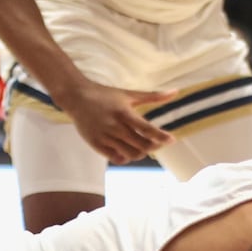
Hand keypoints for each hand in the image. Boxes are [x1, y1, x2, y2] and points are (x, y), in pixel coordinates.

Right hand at [61, 80, 175, 164]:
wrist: (76, 97)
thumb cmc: (105, 95)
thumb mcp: (129, 94)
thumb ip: (153, 96)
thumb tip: (175, 92)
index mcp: (124, 113)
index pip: (147, 129)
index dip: (161, 137)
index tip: (172, 140)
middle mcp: (114, 127)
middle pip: (141, 145)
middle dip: (154, 146)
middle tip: (159, 143)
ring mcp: (104, 137)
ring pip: (130, 155)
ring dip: (141, 153)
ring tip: (144, 146)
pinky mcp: (96, 144)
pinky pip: (116, 158)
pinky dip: (126, 157)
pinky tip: (128, 149)